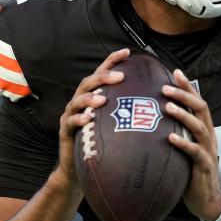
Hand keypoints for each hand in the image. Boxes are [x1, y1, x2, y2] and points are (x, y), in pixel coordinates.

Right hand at [56, 48, 129, 188]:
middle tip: (119, 76)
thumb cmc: (101, 144)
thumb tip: (155, 103)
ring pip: (77, 101)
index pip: (101, 74)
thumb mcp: (114, 125)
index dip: (112, 61)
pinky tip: (88, 119)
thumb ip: (127, 111)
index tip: (127, 51)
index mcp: (92, 97)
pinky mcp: (65, 132)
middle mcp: (80, 103)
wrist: (77, 169)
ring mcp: (70, 116)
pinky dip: (79, 119)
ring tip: (102, 99)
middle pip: (88, 83)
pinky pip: (71, 123)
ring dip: (90, 98)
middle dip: (103, 77)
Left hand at [163, 69, 220, 220]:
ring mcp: (208, 150)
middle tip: (165, 87)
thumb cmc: (192, 172)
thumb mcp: (185, 149)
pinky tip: (170, 138)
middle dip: (184, 95)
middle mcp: (208, 136)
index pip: (198, 102)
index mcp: (204, 130)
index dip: (188, 87)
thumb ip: (177, 132)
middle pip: (200, 108)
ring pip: (199, 126)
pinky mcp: (204, 166)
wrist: (208, 200)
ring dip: (183, 115)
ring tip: (167, 106)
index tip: (175, 72)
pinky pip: (195, 152)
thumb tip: (155, 118)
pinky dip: (183, 143)